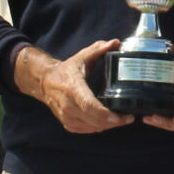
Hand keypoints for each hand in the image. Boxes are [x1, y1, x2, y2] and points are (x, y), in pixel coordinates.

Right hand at [13, 40, 130, 133]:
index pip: (90, 106)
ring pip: (91, 128)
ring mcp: (66, 116)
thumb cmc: (67, 70)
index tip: (123, 116)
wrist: (45, 82)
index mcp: (73, 88)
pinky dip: (97, 128)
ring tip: (121, 120)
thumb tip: (116, 42)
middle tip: (129, 118)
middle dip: (114, 122)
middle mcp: (68, 105)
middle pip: (94, 120)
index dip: (107, 115)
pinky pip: (85, 130)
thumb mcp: (82, 57)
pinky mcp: (66, 123)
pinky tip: (107, 124)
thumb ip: (99, 49)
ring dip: (107, 126)